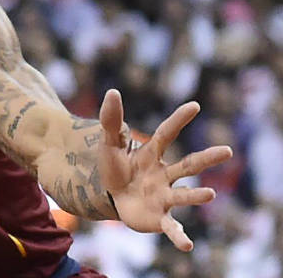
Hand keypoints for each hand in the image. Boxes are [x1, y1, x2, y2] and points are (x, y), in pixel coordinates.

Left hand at [98, 88, 233, 250]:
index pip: (166, 134)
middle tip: (227, 151)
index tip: (195, 105)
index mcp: (152, 154)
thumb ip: (112, 120)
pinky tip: (187, 245)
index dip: (178, 120)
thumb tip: (113, 92)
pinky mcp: (158, 218)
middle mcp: (164, 175)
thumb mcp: (109, 144)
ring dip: (196, 196)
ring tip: (210, 195)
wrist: (111, 197)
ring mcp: (164, 196)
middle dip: (206, 159)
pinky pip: (171, 227)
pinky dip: (179, 236)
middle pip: (187, 165)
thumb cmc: (117, 168)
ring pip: (183, 195)